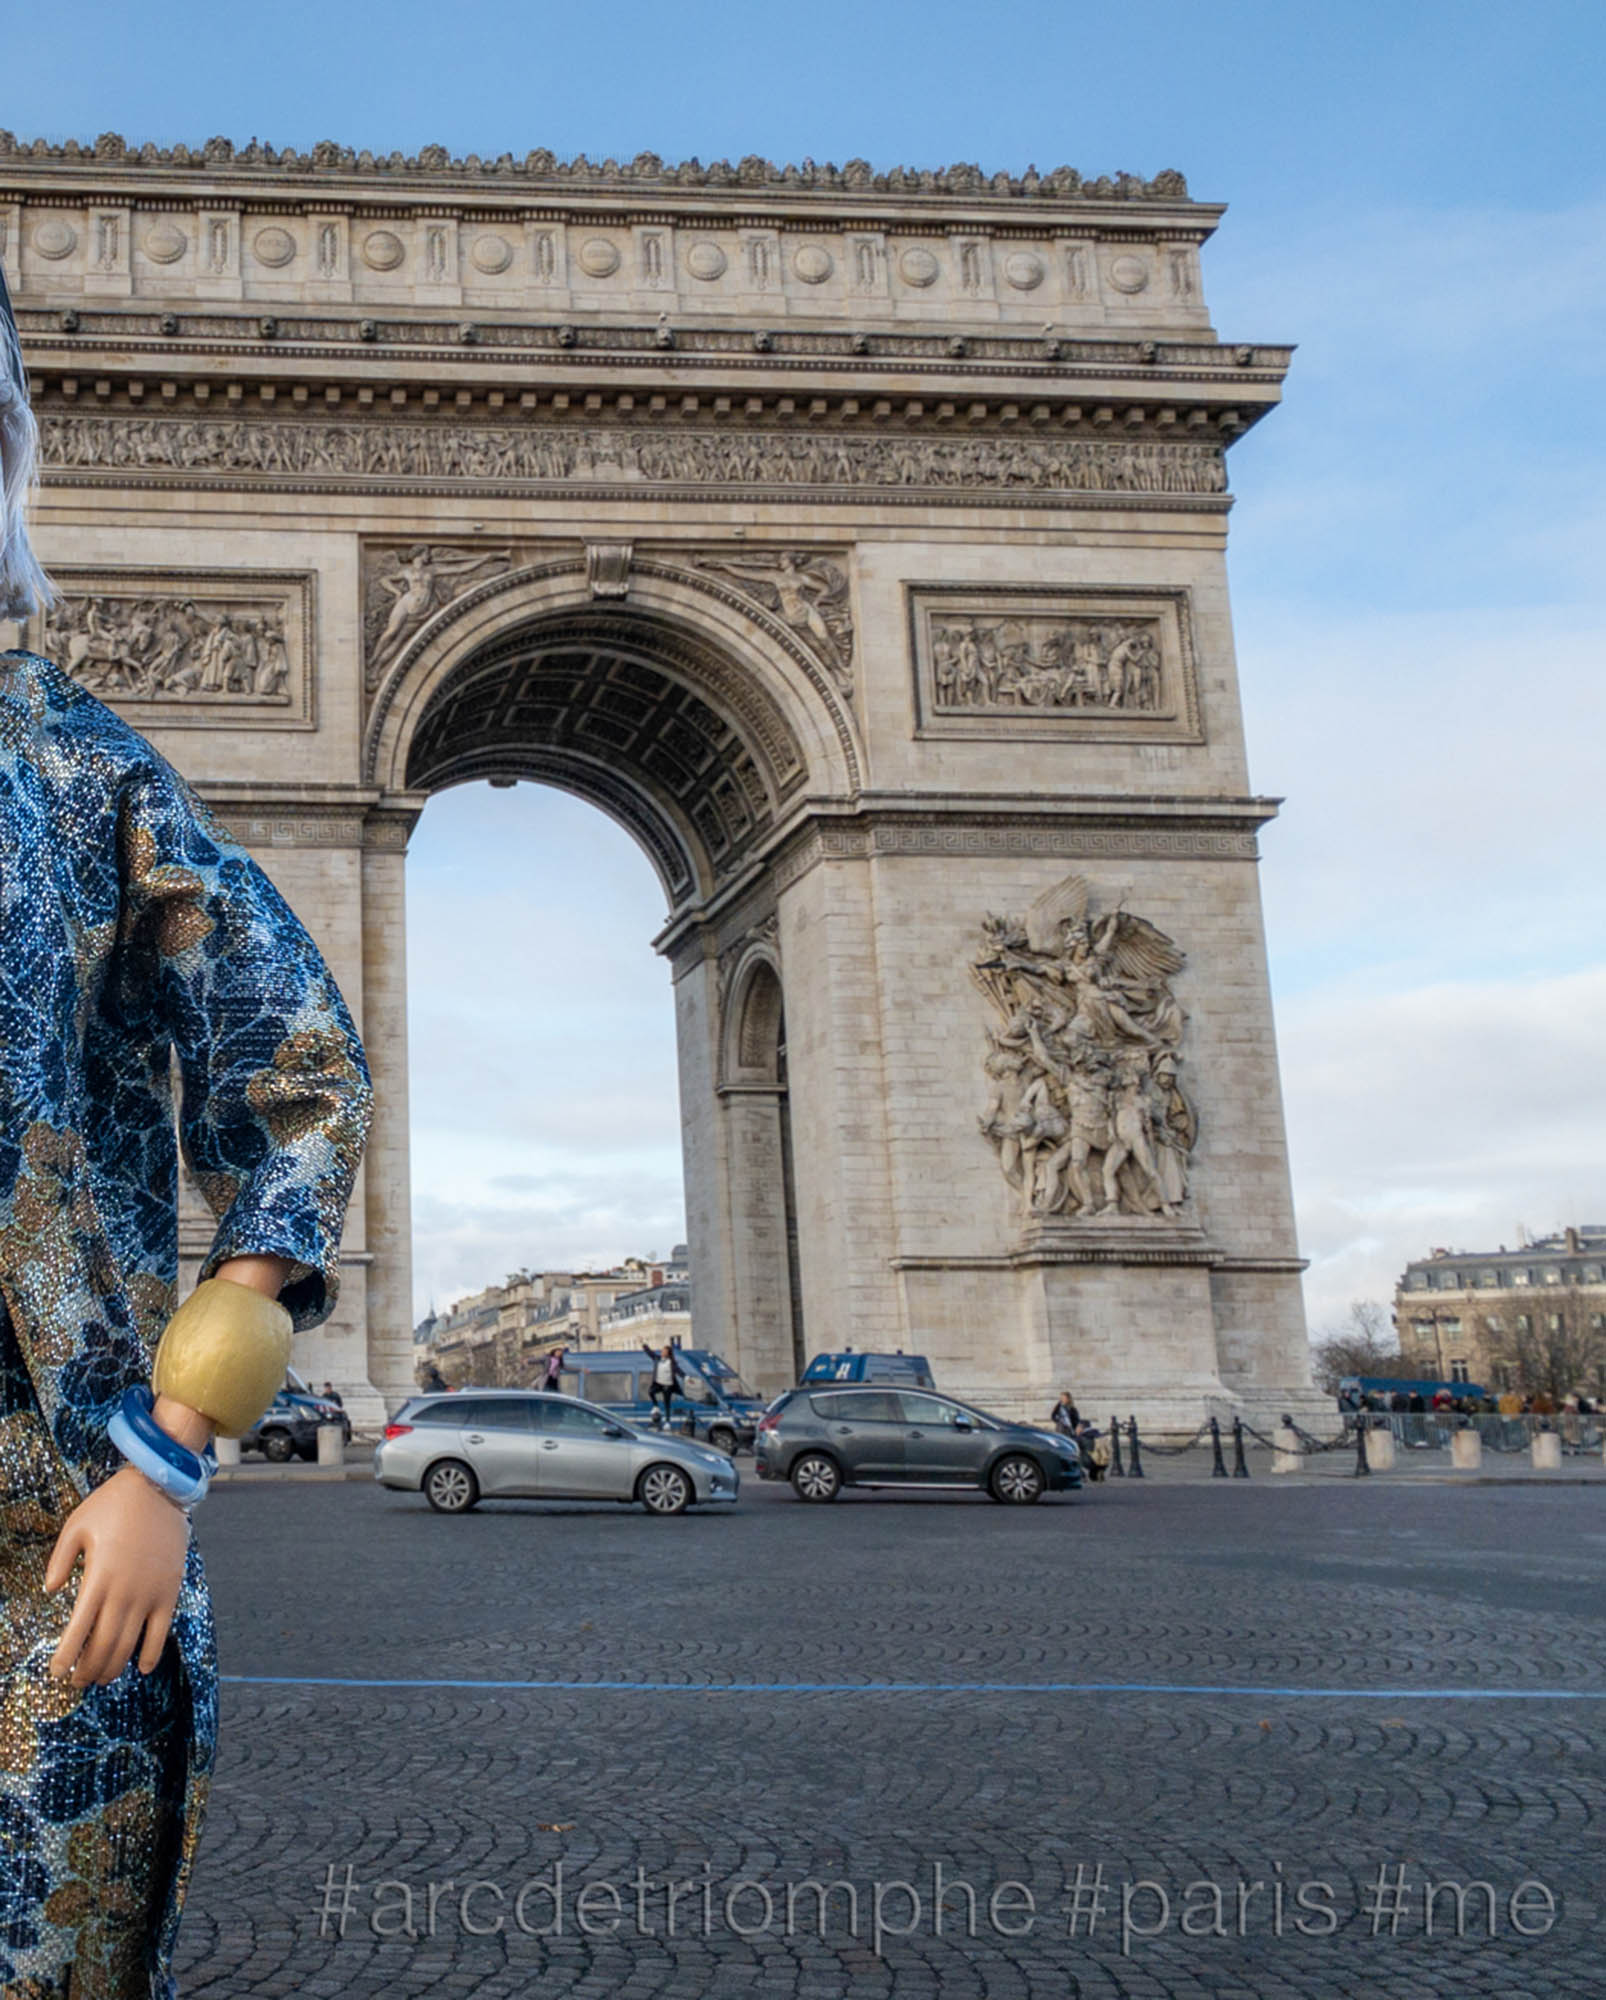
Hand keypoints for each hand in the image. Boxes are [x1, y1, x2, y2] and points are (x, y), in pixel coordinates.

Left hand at [45, 1465, 189, 1683]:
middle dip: (87, 1670)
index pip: (77, 1632)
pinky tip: (142, 1667)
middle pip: (103, 1646)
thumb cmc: (112, 1504)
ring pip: (129, 1644)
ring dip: (113, 1667)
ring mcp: (149, 1593)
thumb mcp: (76, 1526)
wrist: (159, 1486)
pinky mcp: (169, 1591)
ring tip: (101, 1678)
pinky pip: (161, 1632)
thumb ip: (59, 1560)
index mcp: (97, 1578)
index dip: (65, 1658)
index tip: (56, 1673)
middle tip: (77, 1680)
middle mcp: (123, 1592)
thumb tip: (50, 1590)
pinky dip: (151, 1654)